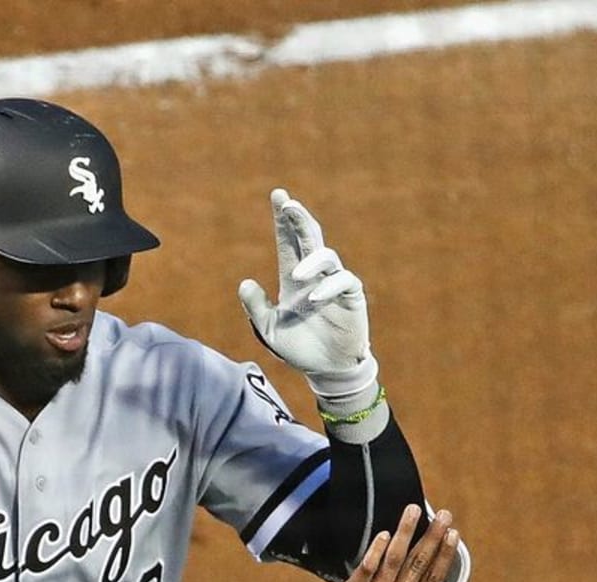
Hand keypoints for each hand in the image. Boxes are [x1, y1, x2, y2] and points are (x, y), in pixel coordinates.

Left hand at [238, 189, 377, 399]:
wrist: (326, 370)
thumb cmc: (299, 349)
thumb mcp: (269, 330)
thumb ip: (256, 307)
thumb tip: (244, 283)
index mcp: (293, 280)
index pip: (288, 242)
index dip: (283, 221)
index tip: (278, 196)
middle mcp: (314, 276)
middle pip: (308, 238)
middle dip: (299, 220)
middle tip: (288, 205)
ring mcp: (334, 284)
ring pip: (327, 257)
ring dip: (311, 261)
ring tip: (297, 276)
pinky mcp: (352, 297)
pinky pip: (344, 281)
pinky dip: (330, 286)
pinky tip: (316, 297)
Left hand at [302, 505, 458, 581]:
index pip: (433, 580)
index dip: (444, 555)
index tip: (452, 534)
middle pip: (417, 566)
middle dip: (432, 537)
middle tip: (443, 515)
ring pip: (392, 561)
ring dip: (406, 533)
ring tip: (414, 510)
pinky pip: (365, 569)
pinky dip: (376, 551)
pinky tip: (386, 534)